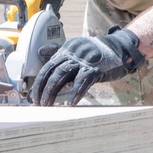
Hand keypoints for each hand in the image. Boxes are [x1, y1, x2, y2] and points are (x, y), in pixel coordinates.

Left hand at [29, 27, 144, 105]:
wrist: (119, 47)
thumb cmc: (96, 51)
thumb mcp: (75, 47)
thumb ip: (57, 50)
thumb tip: (40, 51)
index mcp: (66, 50)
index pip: (47, 66)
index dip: (39, 82)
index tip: (33, 96)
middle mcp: (72, 53)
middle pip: (52, 72)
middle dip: (43, 89)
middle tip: (38, 103)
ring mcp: (84, 61)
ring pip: (63, 75)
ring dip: (53, 92)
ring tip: (48, 105)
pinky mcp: (96, 69)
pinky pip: (82, 81)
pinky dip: (75, 92)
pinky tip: (70, 103)